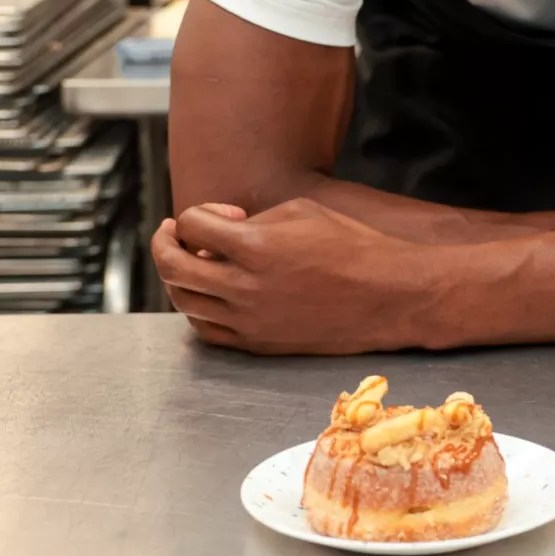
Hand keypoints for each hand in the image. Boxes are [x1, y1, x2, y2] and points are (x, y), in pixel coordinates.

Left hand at [150, 199, 433, 354]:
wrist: (388, 294)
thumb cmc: (352, 246)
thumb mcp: (301, 211)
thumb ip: (252, 220)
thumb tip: (220, 231)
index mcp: (255, 248)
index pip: (192, 226)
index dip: (198, 214)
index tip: (223, 214)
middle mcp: (244, 288)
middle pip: (174, 266)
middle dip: (166, 243)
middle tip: (172, 233)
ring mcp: (249, 321)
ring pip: (185, 301)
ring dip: (178, 277)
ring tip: (189, 261)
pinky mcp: (259, 344)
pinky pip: (208, 330)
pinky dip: (198, 310)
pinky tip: (207, 295)